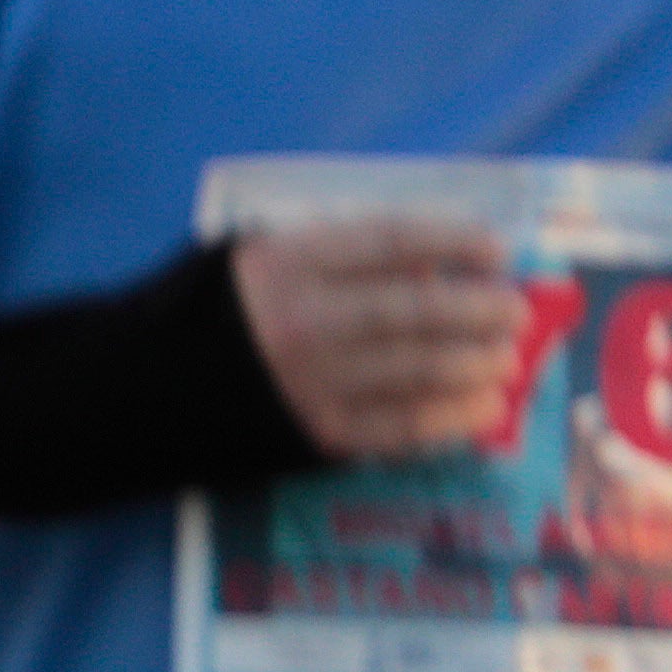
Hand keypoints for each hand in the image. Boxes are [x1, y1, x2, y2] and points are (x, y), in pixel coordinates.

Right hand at [225, 216, 529, 463]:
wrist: (155, 384)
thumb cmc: (226, 311)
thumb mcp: (263, 257)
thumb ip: (337, 255)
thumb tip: (433, 266)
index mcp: (290, 262)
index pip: (391, 241)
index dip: (453, 241)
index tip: (496, 251)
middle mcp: (306, 319)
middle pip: (415, 309)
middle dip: (479, 309)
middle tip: (516, 313)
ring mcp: (315, 379)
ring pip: (419, 369)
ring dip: (477, 365)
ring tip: (509, 361)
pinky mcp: (322, 430)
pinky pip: (403, 426)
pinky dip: (452, 419)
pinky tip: (485, 409)